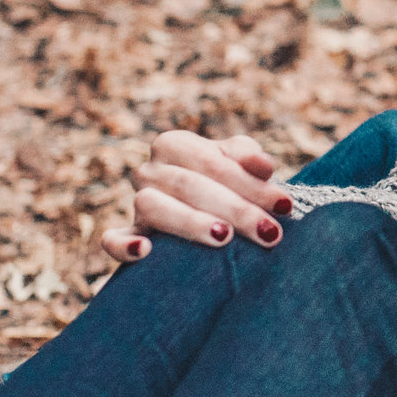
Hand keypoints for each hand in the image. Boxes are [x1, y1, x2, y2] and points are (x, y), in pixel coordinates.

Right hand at [100, 132, 291, 261]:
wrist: (205, 210)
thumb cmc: (228, 182)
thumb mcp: (240, 163)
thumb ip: (249, 158)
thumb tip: (262, 165)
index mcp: (173, 144)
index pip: (211, 161)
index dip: (250, 183)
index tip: (285, 206)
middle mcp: (149, 170)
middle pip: (189, 185)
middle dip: (235, 209)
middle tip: (270, 233)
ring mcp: (135, 202)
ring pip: (152, 206)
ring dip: (190, 222)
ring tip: (224, 237)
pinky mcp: (127, 235)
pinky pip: (112, 239)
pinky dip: (124, 245)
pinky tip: (146, 251)